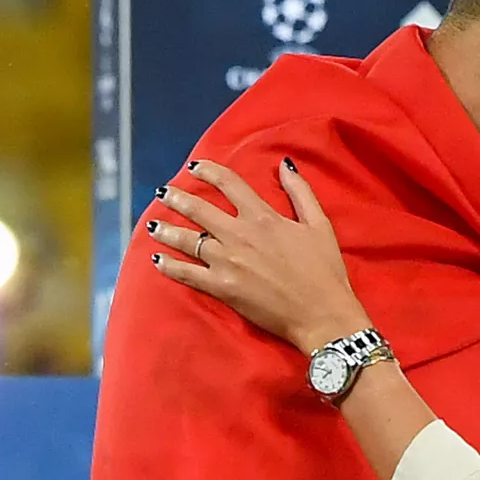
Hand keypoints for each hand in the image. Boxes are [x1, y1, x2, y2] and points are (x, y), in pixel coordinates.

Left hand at [147, 157, 360, 353]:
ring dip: (167, 230)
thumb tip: (285, 164)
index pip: (229, 184)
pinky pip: (188, 274)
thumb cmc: (326, 272)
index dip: (208, 171)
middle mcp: (240, 235)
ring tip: (154, 225)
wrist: (322, 315)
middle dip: (177, 198)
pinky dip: (170, 267)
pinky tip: (157, 261)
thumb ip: (300, 192)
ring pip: (187, 240)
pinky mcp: (223, 288)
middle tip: (163, 193)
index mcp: (263, 217)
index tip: (194, 167)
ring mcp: (228, 262)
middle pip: (199, 209)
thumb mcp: (319, 226)